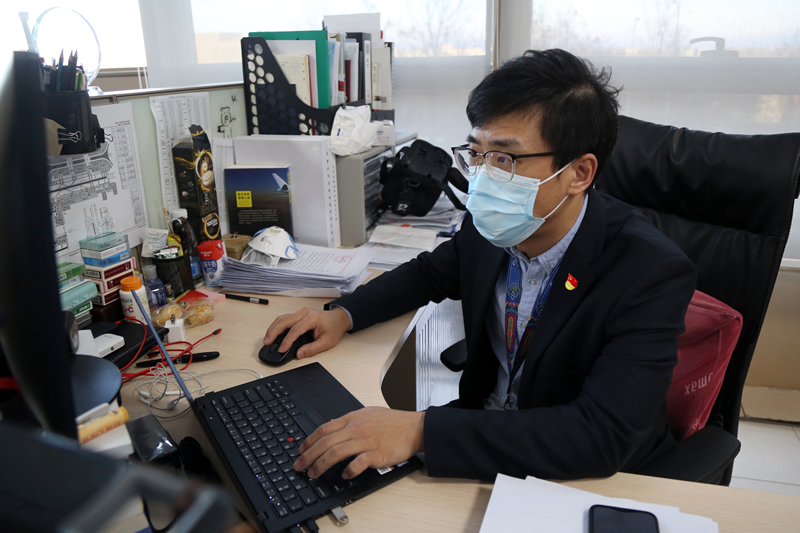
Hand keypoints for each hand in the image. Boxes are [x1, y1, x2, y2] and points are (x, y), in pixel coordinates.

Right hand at [263, 307, 351, 358]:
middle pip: (284, 321)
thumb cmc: (333, 328)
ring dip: (273, 328)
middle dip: (274, 332)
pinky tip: (273, 333)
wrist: (338, 318)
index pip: (295, 330)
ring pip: (282, 318)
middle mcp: (304, 313)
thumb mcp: (327, 342)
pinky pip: (284, 318)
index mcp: (312, 318)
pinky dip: (277, 326)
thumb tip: (299, 354)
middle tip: (267, 342)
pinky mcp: (298, 314)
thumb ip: (312, 349)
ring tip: (267, 339)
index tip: (281, 349)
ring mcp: (300, 312)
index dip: (287, 341)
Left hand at [293, 407, 424, 479]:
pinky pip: (356, 464)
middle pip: (325, 443)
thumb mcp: (368, 413)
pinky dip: (347, 471)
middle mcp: (356, 429)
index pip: (324, 429)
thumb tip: (332, 427)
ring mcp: (365, 441)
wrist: (414, 427)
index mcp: (352, 418)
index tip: (301, 450)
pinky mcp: (375, 454)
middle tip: (299, 466)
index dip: (309, 440)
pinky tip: (344, 475)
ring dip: (321, 465)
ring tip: (313, 473)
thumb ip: (350, 420)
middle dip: (308, 456)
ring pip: (335, 453)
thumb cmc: (393, 422)